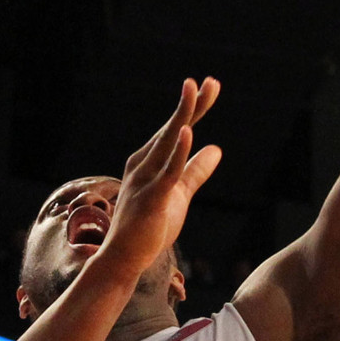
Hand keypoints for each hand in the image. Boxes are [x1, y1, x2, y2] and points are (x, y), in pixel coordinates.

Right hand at [96, 78, 223, 277]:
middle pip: (171, 129)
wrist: (123, 259)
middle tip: (209, 81)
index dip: (194, 108)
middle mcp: (144, 164)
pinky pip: (167, 170)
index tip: (210, 87)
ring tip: (193, 91)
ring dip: (181, 116)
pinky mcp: (151, 198)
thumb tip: (216, 148)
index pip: (176, 129)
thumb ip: (196, 171)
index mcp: (149, 161)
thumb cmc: (148, 226)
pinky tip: (188, 132)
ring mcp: (145, 180)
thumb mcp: (179, 194)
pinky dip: (177, 150)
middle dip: (190, 104)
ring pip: (166, 142)